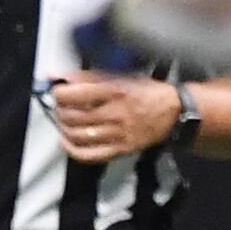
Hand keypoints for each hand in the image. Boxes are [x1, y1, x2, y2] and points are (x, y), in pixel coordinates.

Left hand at [44, 70, 180, 164]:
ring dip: (63, 126)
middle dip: (59, 109)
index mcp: (114, 91)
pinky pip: (89, 154)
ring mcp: (116, 134)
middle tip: (60, 105)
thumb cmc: (147, 92)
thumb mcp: (121, 75)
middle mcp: (114, 113)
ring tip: (64, 119)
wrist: (173, 113)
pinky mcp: (119, 149)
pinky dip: (72, 149)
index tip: (57, 91)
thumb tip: (62, 76)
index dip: (59, 93)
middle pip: (72, 115)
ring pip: (77, 134)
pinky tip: (67, 140)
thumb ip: (89, 76)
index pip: (74, 94)